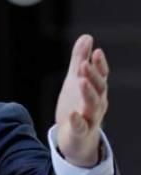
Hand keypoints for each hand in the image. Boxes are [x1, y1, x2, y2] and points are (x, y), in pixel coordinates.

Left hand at [55, 35, 108, 166]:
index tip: (96, 51)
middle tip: (83, 64)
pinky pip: (81, 126)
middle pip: (99, 88)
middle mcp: (97, 103)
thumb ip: (80, 59)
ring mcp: (91, 118)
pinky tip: (73, 113)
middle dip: (92, 76)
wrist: (75, 138)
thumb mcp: (76, 80)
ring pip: (94, 105)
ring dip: (88, 93)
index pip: (101, 75)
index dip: (99, 64)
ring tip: (80, 81)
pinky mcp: (81, 132)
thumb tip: (87, 37)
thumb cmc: (77, 105)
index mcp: (97, 90)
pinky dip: (78, 120)